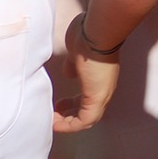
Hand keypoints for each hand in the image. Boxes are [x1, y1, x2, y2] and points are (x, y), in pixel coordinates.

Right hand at [53, 15, 122, 132]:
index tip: (58, 105)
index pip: (88, 97)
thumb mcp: (76, 55)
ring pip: (87, 119)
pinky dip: (69, 125)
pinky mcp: (97, 98)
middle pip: (88, 111)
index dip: (72, 104)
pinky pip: (84, 121)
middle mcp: (104, 87)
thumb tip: (69, 72)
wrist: (97, 33)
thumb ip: (72, 66)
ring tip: (53, 120)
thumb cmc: (88, 36)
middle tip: (54, 114)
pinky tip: (55, 123)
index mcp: (100, 77)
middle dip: (69, 115)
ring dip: (68, 122)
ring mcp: (103, 93)